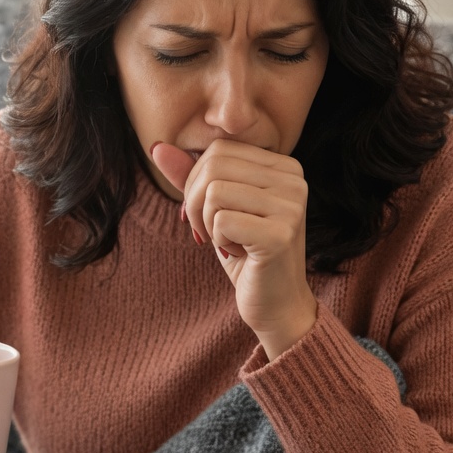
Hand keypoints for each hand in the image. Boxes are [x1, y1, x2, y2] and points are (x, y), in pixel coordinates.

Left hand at [151, 140, 316, 357]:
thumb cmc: (245, 252)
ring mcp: (291, 206)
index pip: (219, 150)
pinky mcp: (281, 234)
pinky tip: (238, 254)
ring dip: (207, 223)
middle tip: (208, 231)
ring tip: (227, 242)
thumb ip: (191, 177)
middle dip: (196, 202)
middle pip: (214, 166)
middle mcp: (295, 180)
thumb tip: (157, 148)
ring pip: (214, 191)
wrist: (275, 304)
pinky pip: (221, 220)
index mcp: (285, 166)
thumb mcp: (215, 209)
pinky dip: (218, 240)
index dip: (196, 181)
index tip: (206, 213)